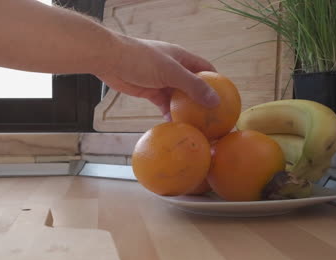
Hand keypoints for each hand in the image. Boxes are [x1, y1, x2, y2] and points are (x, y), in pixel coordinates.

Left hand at [97, 36, 219, 120]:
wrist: (111, 60)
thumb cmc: (141, 59)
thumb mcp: (171, 72)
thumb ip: (193, 86)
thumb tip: (215, 101)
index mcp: (182, 58)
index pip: (205, 69)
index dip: (216, 81)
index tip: (224, 98)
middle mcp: (174, 69)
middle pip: (192, 86)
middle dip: (200, 101)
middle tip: (210, 118)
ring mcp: (162, 81)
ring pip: (178, 98)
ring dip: (185, 110)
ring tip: (195, 125)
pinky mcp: (150, 91)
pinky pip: (164, 104)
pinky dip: (169, 113)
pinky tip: (174, 124)